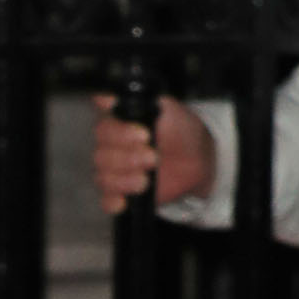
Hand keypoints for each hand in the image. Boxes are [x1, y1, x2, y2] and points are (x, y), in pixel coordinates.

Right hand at [91, 93, 215, 213]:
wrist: (197, 158)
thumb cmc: (181, 130)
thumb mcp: (166, 109)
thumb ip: (138, 103)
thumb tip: (106, 97)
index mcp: (118, 123)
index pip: (103, 128)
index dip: (120, 134)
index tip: (145, 135)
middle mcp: (111, 146)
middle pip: (101, 155)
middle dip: (128, 158)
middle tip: (154, 157)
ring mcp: (114, 170)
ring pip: (103, 178)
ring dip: (125, 180)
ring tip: (147, 179)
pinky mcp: (120, 192)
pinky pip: (106, 201)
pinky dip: (114, 202)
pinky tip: (126, 200)